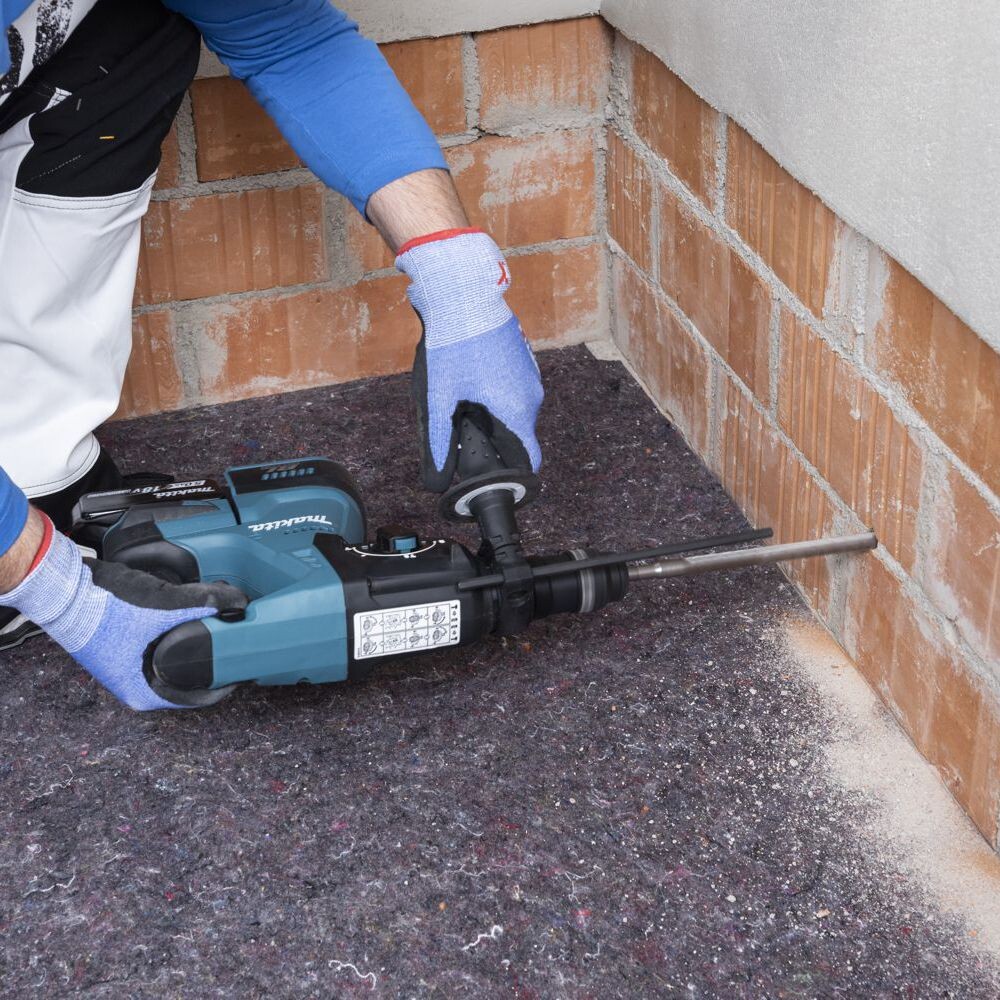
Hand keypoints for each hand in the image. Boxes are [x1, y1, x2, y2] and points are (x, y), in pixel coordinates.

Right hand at [0, 520, 245, 709]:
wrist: (63, 587)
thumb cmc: (102, 606)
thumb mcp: (163, 605)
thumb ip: (203, 604)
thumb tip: (238, 603)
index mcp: (142, 694)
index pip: (195, 700)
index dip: (222, 685)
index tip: (242, 670)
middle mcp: (133, 685)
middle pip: (186, 680)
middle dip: (212, 664)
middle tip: (236, 648)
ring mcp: (127, 666)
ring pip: (174, 662)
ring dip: (196, 648)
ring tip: (220, 634)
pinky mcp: (124, 646)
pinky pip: (162, 647)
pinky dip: (179, 636)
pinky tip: (193, 621)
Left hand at [397, 229, 543, 490]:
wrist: (464, 292)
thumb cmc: (453, 343)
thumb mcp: (439, 398)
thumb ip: (439, 442)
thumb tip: (435, 481)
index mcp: (516, 412)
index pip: (529, 460)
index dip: (512, 475)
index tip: (494, 479)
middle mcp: (532, 397)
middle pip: (517, 435)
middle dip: (492, 439)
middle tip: (461, 430)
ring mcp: (531, 375)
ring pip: (514, 410)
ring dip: (492, 414)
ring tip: (462, 398)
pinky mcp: (524, 359)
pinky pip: (513, 388)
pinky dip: (495, 392)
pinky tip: (469, 377)